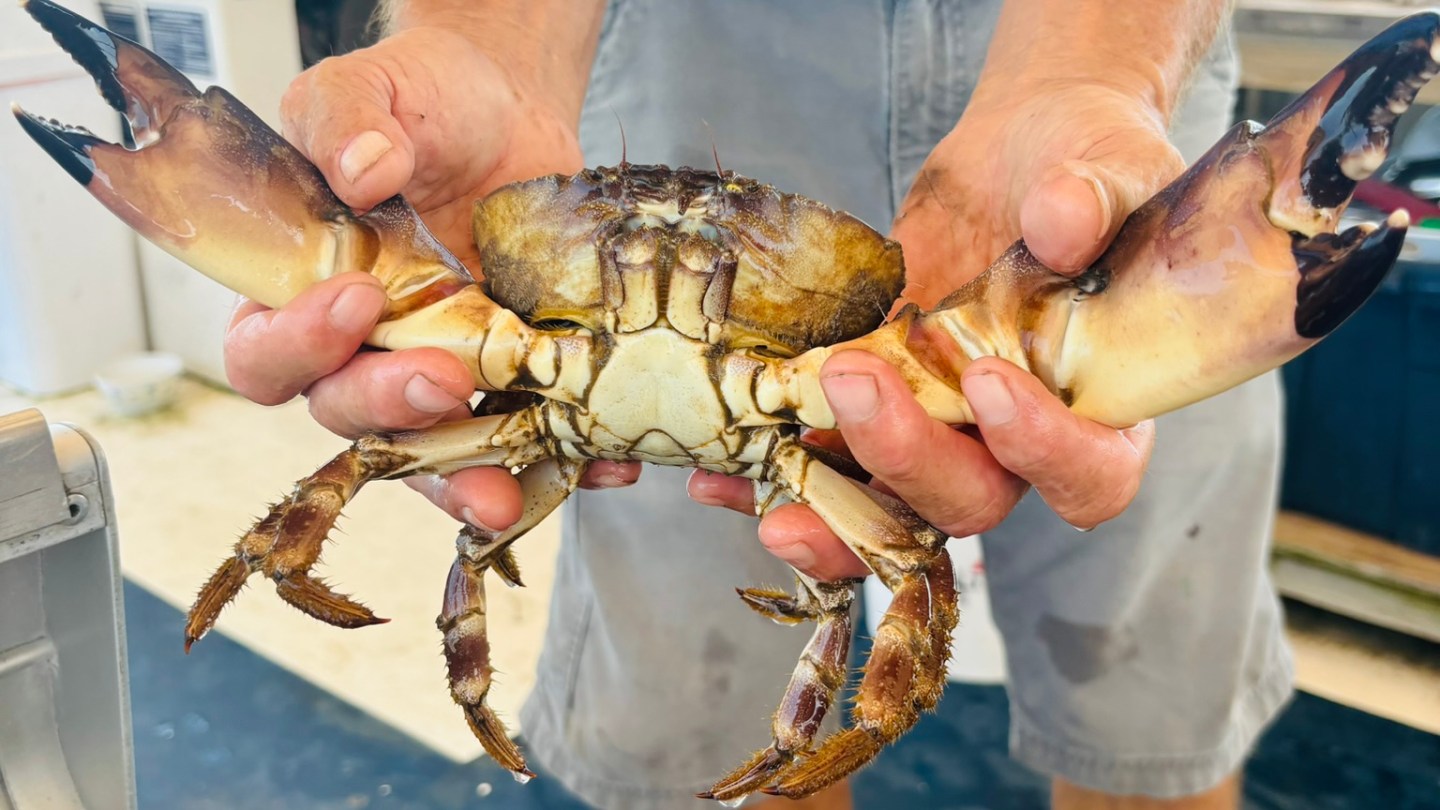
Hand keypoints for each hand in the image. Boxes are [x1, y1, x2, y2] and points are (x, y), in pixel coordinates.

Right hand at [224, 28, 635, 532]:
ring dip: (465, 477)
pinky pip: (525, 439)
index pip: (264, 352)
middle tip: (445, 379)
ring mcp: (440, 370)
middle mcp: (363, 350)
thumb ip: (344, 119)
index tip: (356, 300)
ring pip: (435, 452)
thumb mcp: (370, 89)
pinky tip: (597, 461)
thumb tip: (362, 168)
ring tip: (501, 496)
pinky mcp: (511, 378)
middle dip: (394, 406)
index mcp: (298, 293)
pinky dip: (559, 460)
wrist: (506, 112)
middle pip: (350, 415)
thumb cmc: (416, 104)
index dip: (298, 345)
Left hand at [691, 82, 1170, 578]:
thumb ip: (1093, 198)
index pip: (1090, 471)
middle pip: (969, 500)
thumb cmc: (1083, 166)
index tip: (990, 382)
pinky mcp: (875, 410)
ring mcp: (940, 431)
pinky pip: (825, 468)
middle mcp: (1017, 441)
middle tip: (854, 379)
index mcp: (1100, 402)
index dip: (1043, 450)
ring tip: (768, 503)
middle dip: (906, 456)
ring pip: (888, 511)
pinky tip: (719, 475)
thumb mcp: (1104, 164)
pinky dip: (770, 478)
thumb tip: (1062, 221)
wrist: (1015, 156)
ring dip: (829, 516)